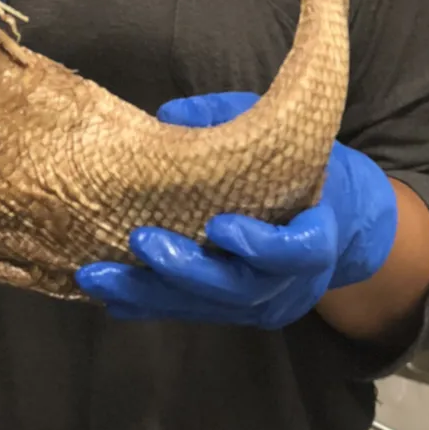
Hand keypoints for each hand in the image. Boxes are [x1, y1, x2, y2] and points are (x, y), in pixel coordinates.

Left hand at [76, 91, 397, 328]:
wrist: (332, 213)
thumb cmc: (300, 164)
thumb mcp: (275, 131)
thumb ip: (228, 120)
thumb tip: (170, 116)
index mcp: (318, 232)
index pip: (301, 251)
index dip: (262, 245)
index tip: (220, 226)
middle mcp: (293, 280)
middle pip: (241, 288)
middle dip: (186, 270)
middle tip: (139, 241)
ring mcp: (264, 303)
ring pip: (207, 307)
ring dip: (149, 294)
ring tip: (96, 278)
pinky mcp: (236, 313)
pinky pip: (191, 313)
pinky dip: (149, 305)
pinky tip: (108, 298)